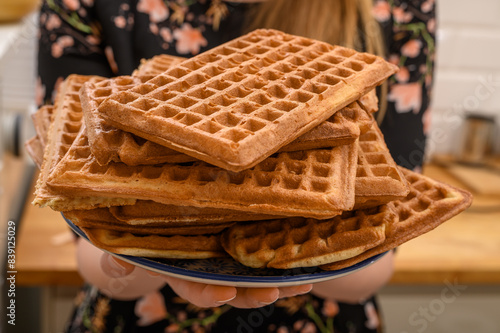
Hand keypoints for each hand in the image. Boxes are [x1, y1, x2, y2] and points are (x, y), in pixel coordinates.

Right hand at [100, 253, 311, 307]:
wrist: (150, 225)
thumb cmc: (136, 239)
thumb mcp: (123, 249)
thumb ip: (121, 260)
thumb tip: (119, 266)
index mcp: (182, 272)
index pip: (196, 289)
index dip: (209, 295)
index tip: (227, 293)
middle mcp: (207, 269)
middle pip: (234, 289)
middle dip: (255, 294)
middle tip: (275, 292)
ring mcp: (224, 257)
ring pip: (253, 275)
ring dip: (279, 282)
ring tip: (305, 282)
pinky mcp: (237, 242)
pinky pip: (260, 252)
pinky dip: (280, 256)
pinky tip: (304, 255)